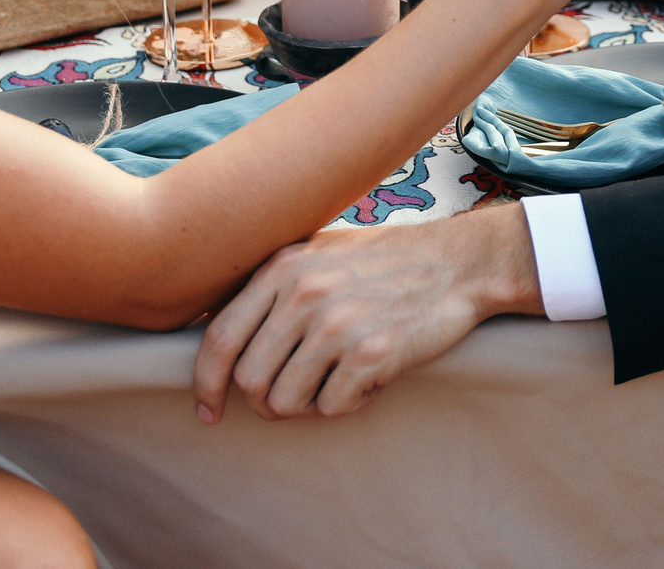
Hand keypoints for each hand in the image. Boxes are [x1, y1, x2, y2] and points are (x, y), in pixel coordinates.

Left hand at [193, 202, 542, 422]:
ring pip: (285, 402)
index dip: (206, 384)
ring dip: (306, 406)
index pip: (219, 338)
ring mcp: (337, 325)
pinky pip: (332, 408)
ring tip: (335, 382)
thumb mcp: (317, 253)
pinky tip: (367, 378)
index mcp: (282, 268)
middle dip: (264, 402)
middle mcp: (303, 294)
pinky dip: (347, 404)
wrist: (457, 263)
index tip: (209, 411)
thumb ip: (270, 285)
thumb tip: (215, 331)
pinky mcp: (371, 354)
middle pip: (249, 380)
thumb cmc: (383, 262)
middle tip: (292, 399)